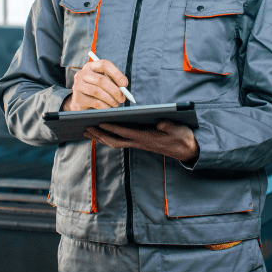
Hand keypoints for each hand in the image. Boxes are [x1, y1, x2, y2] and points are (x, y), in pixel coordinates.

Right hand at [62, 57, 128, 110]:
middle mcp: (82, 74)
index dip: (116, 73)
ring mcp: (78, 85)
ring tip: (116, 104)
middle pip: (101, 80)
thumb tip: (124, 87)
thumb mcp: (104, 82)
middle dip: (115, 90)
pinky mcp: (78, 98)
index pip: (104, 64)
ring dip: (111, 99)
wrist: (80, 102)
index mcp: (91, 66)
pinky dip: (105, 106)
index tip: (125, 84)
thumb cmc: (96, 90)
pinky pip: (95, 102)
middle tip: (122, 98)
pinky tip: (108, 107)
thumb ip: (114, 82)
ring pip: (98, 92)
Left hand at [85, 120, 199, 162]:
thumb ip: (169, 125)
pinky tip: (101, 134)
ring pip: (115, 143)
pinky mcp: (139, 143)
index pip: (125, 132)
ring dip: (100, 138)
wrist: (187, 150)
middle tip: (85, 128)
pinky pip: (120, 142)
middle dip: (99, 134)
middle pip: (114, 141)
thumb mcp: (178, 129)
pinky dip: (108, 138)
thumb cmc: (182, 137)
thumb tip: (160, 121)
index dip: (111, 127)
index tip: (99, 121)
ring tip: (87, 131)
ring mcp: (138, 144)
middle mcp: (139, 142)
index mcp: (146, 137)